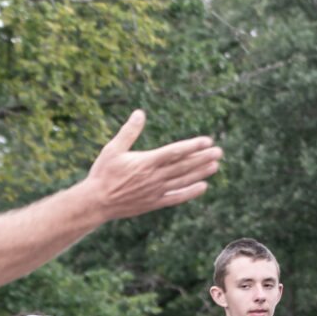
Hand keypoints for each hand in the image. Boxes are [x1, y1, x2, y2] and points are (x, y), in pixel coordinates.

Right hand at [86, 110, 222, 221]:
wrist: (97, 202)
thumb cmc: (103, 173)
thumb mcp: (113, 149)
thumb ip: (129, 131)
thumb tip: (140, 113)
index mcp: (146, 162)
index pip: (175, 152)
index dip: (193, 146)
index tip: (206, 141)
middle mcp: (154, 177)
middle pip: (184, 166)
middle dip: (203, 158)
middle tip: (219, 151)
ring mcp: (156, 191)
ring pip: (183, 181)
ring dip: (200, 173)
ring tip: (215, 166)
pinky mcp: (154, 203)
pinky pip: (176, 197)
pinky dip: (190, 192)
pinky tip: (202, 187)